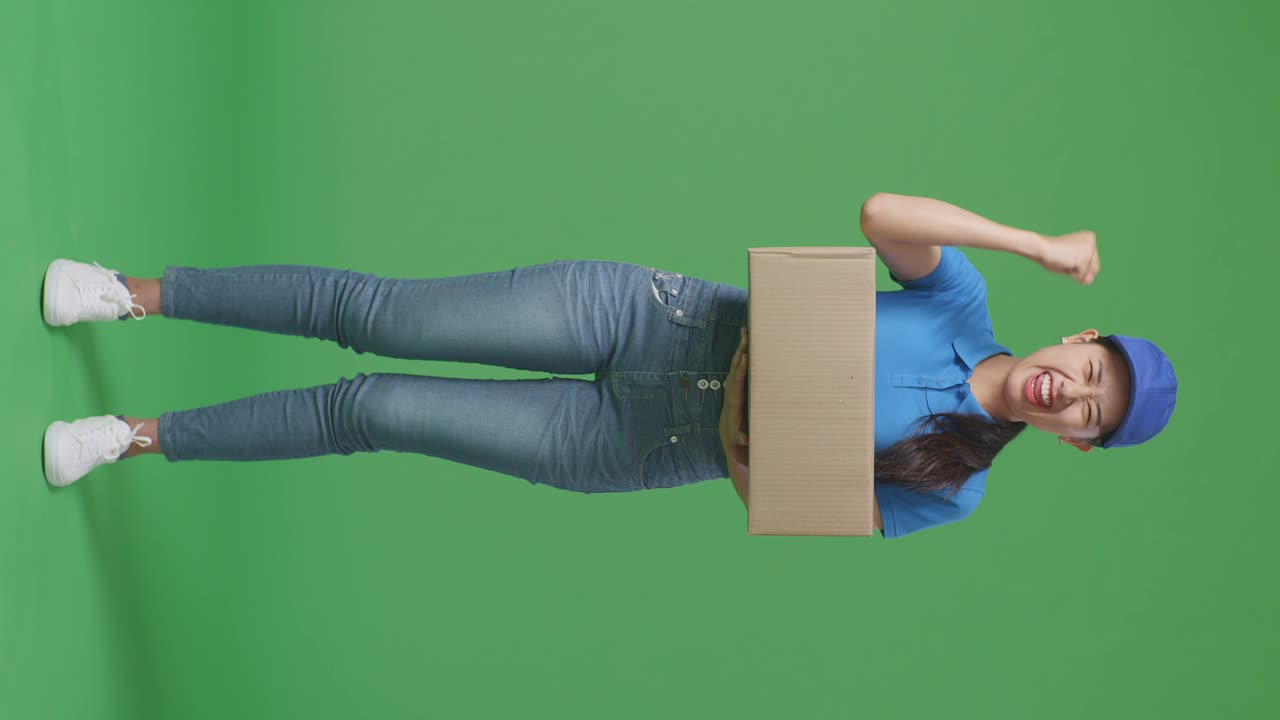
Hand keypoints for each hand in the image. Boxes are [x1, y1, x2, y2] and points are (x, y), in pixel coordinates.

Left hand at [720, 327, 748, 467]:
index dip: (742, 368)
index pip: (738, 379)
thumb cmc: (736, 430)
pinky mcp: (736, 377)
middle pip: (736, 365)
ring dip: (741, 345)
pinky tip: (747, 336)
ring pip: (737, 360)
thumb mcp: (737, 436)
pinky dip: (743, 349)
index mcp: (734, 396)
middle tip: (746, 336)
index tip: (745, 357)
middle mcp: (732, 385)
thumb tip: (743, 439)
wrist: (729, 425)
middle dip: (741, 350)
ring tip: (746, 330)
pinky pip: (740, 361)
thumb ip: (739, 437)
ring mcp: (733, 380)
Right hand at [1036, 230, 1098, 284]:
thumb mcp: (1071, 264)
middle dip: (1078, 269)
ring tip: (1063, 259)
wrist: (1040, 248)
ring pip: (1087, 273)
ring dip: (1073, 272)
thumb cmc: (1051, 254)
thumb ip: (1083, 274)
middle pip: (1093, 268)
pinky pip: (1080, 276)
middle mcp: (1092, 242)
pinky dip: (1071, 274)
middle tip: (1064, 257)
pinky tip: (1063, 262)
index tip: (1065, 254)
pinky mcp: (1084, 259)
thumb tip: (1088, 282)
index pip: (1092, 262)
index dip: (1078, 265)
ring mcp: (1089, 250)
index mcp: (1089, 238)